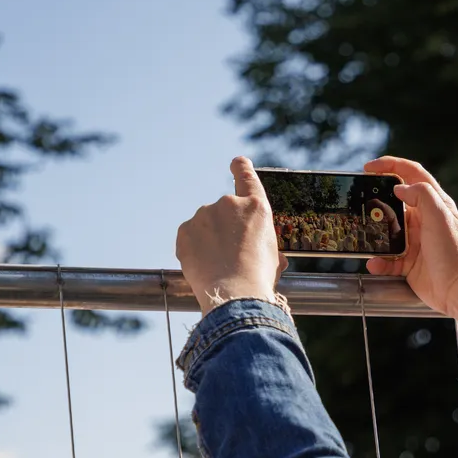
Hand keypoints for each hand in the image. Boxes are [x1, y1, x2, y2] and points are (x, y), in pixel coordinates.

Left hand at [176, 157, 287, 315]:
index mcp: (256, 207)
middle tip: (232, 254)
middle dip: (226, 228)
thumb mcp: (272, 257)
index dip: (240, 167)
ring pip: (206, 225)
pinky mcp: (185, 230)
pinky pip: (190, 237)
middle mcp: (229, 204)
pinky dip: (195, 248)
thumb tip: (267, 254)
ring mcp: (204, 215)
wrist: (234, 294)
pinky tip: (205, 265)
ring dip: (210, 239)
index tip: (236, 162)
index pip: (246, 176)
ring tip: (219, 265)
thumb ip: (264, 244)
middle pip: (225, 210)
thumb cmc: (259, 278)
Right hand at [364, 156, 457, 351]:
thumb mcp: (440, 216)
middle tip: (360, 201)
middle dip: (376, 201)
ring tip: (364, 235)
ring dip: (374, 235)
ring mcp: (416, 242)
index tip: (369, 168)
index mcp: (435, 204)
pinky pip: (388, 258)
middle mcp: (425, 220)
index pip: (412, 175)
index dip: (390, 166)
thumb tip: (400, 188)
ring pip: (387, 232)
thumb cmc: (455, 253)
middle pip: (395, 203)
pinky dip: (379, 261)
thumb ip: (421, 195)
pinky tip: (375, 263)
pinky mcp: (409, 263)